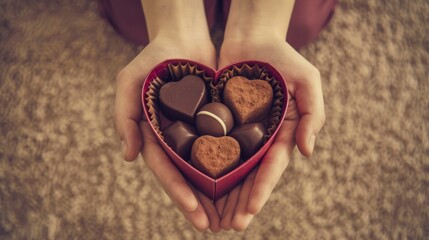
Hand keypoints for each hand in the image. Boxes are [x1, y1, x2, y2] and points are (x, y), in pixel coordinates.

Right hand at [115, 36, 220, 230]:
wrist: (183, 39)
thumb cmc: (154, 58)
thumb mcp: (130, 82)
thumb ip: (124, 116)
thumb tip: (128, 157)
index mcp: (153, 137)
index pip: (166, 169)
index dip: (178, 190)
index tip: (194, 210)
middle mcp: (174, 141)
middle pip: (186, 177)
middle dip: (197, 203)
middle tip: (211, 226)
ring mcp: (194, 134)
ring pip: (205, 170)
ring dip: (215, 195)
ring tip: (229, 217)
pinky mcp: (213, 125)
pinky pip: (222, 149)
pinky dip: (230, 168)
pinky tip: (242, 185)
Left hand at [216, 36, 324, 230]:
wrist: (251, 38)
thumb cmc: (282, 57)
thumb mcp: (307, 80)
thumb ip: (314, 114)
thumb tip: (307, 152)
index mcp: (284, 133)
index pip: (273, 166)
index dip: (262, 188)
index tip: (250, 209)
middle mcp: (261, 138)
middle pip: (251, 175)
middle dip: (242, 201)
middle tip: (231, 225)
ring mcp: (240, 133)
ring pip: (231, 169)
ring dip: (224, 194)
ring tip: (213, 218)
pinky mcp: (221, 124)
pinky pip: (213, 149)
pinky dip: (207, 169)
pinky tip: (197, 187)